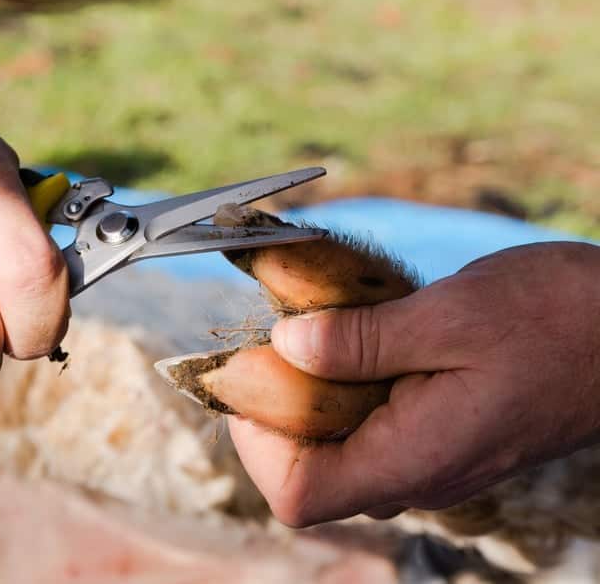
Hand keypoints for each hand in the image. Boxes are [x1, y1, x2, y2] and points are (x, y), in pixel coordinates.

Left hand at [228, 241, 599, 526]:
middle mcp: (418, 474)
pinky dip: (350, 386)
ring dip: (314, 393)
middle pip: (310, 470)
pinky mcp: (443, 434)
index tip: (252, 373)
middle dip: (279, 407)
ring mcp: (432, 458)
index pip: (297, 496)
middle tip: (283, 335)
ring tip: (322, 328)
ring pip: (340, 447)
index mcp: (414, 458)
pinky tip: (362, 336)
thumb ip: (361, 340)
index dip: (255, 443)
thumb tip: (286, 346)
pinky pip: (374, 426)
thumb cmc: (559, 321)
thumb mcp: (450, 316)